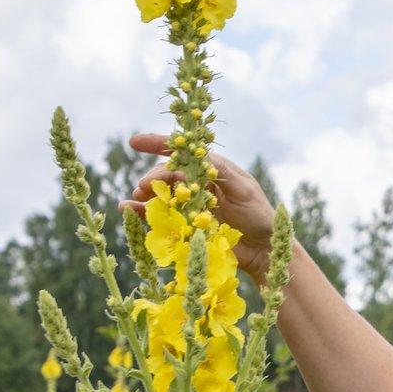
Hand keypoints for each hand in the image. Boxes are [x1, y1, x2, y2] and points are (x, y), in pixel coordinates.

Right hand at [121, 133, 279, 283]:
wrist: (263, 249)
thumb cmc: (259, 215)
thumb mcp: (244, 190)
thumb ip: (222, 172)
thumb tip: (199, 157)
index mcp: (211, 169)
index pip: (183, 153)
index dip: (158, 144)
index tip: (135, 142)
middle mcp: (198, 184)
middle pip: (168, 175)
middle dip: (152, 178)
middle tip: (142, 187)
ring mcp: (191, 205)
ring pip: (161, 195)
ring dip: (144, 196)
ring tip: (132, 201)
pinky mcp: (187, 226)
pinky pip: (162, 217)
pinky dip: (144, 213)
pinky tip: (129, 212)